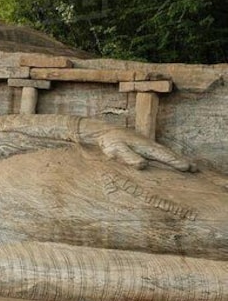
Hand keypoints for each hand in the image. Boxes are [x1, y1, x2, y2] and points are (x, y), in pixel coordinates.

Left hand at [81, 121, 196, 171]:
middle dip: (181, 161)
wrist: (104, 132)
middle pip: (168, 154)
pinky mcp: (142, 147)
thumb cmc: (111, 142)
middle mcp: (149, 146)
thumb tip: (143, 165)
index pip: (164, 156)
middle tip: (196, 169)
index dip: (176, 162)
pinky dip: (166, 158)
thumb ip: (129, 157)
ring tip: (189, 167)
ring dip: (176, 159)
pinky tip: (169, 162)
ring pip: (164, 153)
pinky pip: (158, 154)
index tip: (188, 168)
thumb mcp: (117, 150)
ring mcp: (147, 146)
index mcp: (146, 147)